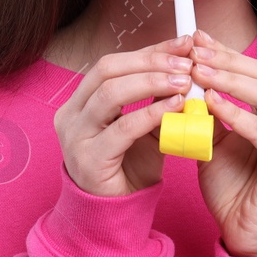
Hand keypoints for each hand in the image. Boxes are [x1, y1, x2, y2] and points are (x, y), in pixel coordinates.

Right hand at [54, 33, 195, 196]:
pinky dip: (152, 113)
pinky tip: (175, 106)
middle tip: (185, 61)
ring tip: (183, 80)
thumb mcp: (144, 126)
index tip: (183, 43)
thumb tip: (183, 66)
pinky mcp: (88, 159)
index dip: (148, 50)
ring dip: (151, 81)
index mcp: (80, 101)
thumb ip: (155, 99)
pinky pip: (123, 128)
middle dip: (150, 61)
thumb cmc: (128, 166)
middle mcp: (71, 114)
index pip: (112, 63)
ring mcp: (75, 136)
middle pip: (107, 70)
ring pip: (110, 93)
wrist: (115, 213)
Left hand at [190, 28, 256, 255]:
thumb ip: (209, 109)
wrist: (246, 235)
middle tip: (194, 51)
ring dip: (231, 81)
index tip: (195, 39)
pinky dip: (237, 114)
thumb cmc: (233, 187)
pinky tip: (212, 103)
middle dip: (228, 61)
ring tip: (199, 72)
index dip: (227, 52)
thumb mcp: (215, 139)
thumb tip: (188, 74)